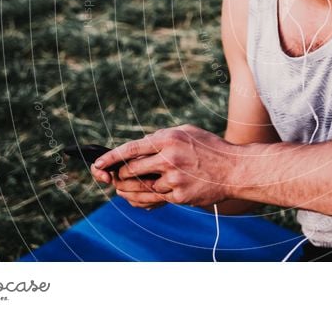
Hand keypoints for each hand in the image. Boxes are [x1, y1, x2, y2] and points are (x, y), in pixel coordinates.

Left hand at [91, 124, 237, 208]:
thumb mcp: (186, 132)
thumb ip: (162, 137)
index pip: (131, 149)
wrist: (235, 169)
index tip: (97, 164)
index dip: (110, 158)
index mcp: (168, 139)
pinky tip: (148, 195)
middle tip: (118, 177)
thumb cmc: (210, 148)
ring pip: (142, 187)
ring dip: (132, 189)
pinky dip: (150, 197)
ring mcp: (174, 179)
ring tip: (126, 188)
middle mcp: (169, 158)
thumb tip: (139, 145)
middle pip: (131, 171)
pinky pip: (156, 198)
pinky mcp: (179, 195)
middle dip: (121, 175)